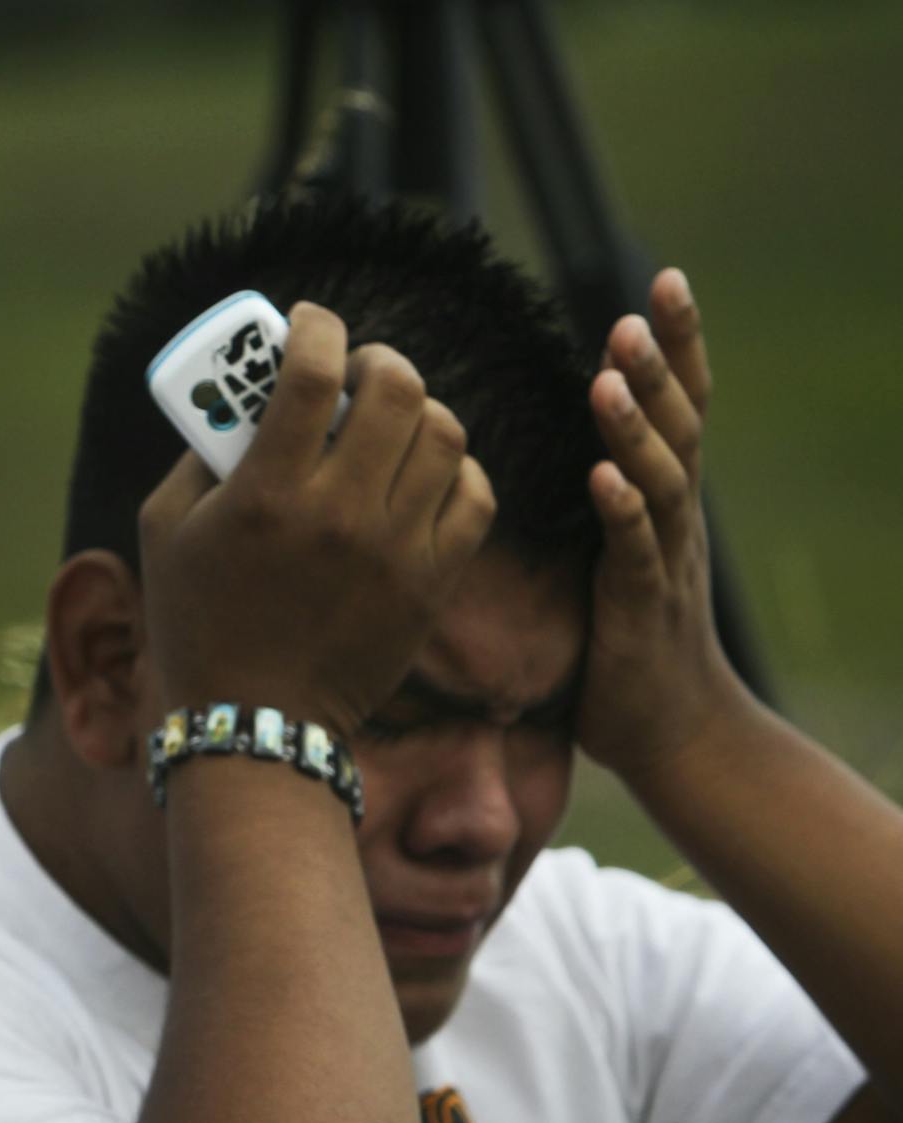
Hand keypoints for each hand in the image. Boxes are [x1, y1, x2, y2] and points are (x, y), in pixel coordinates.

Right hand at [138, 302, 496, 739]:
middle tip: (358, 371)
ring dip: (419, 410)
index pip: (313, 372)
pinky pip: (473, 494)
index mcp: (266, 494)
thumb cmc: (197, 623)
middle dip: (378, 360)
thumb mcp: (163, 531)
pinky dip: (455, 469)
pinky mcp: (431, 583)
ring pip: (443, 433)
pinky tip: (424, 472)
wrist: (256, 722)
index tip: (310, 321)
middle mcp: (338, 514)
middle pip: (397, 388)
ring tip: (392, 422)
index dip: (317, 327)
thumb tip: (243, 397)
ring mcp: (394, 549)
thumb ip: (197, 455)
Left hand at [577, 268, 750, 780]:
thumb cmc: (627, 640)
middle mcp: (675, 517)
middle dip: (659, 366)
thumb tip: (554, 444)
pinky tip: (602, 478)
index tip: (663, 279)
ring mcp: (664, 559)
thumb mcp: (611, 553)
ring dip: (634, 428)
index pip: (681, 404)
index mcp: (664, 498)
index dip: (678, 344)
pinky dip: (622, 511)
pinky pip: (635, 552)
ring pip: (659, 479)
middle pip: (679, 425)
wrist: (675, 729)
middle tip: (629, 313)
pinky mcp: (642, 606)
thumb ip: (594, 498)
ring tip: (608, 379)